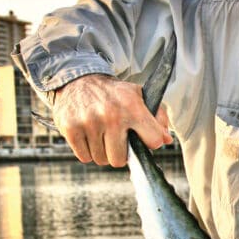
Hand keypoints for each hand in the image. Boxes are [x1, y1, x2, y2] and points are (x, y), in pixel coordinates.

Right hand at [53, 73, 171, 166]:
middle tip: (116, 140)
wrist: (78, 79)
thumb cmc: (113, 93)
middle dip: (119, 153)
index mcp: (132, 106)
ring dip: (102, 151)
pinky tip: (88, 135)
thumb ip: (157, 117)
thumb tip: (167, 140)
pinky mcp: (70, 128)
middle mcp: (111, 115)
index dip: (150, 142)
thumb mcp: (138, 96)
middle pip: (120, 159)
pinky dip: (87, 151)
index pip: (153, 141)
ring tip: (101, 135)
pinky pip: (84, 157)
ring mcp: (89, 122)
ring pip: (101, 160)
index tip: (143, 138)